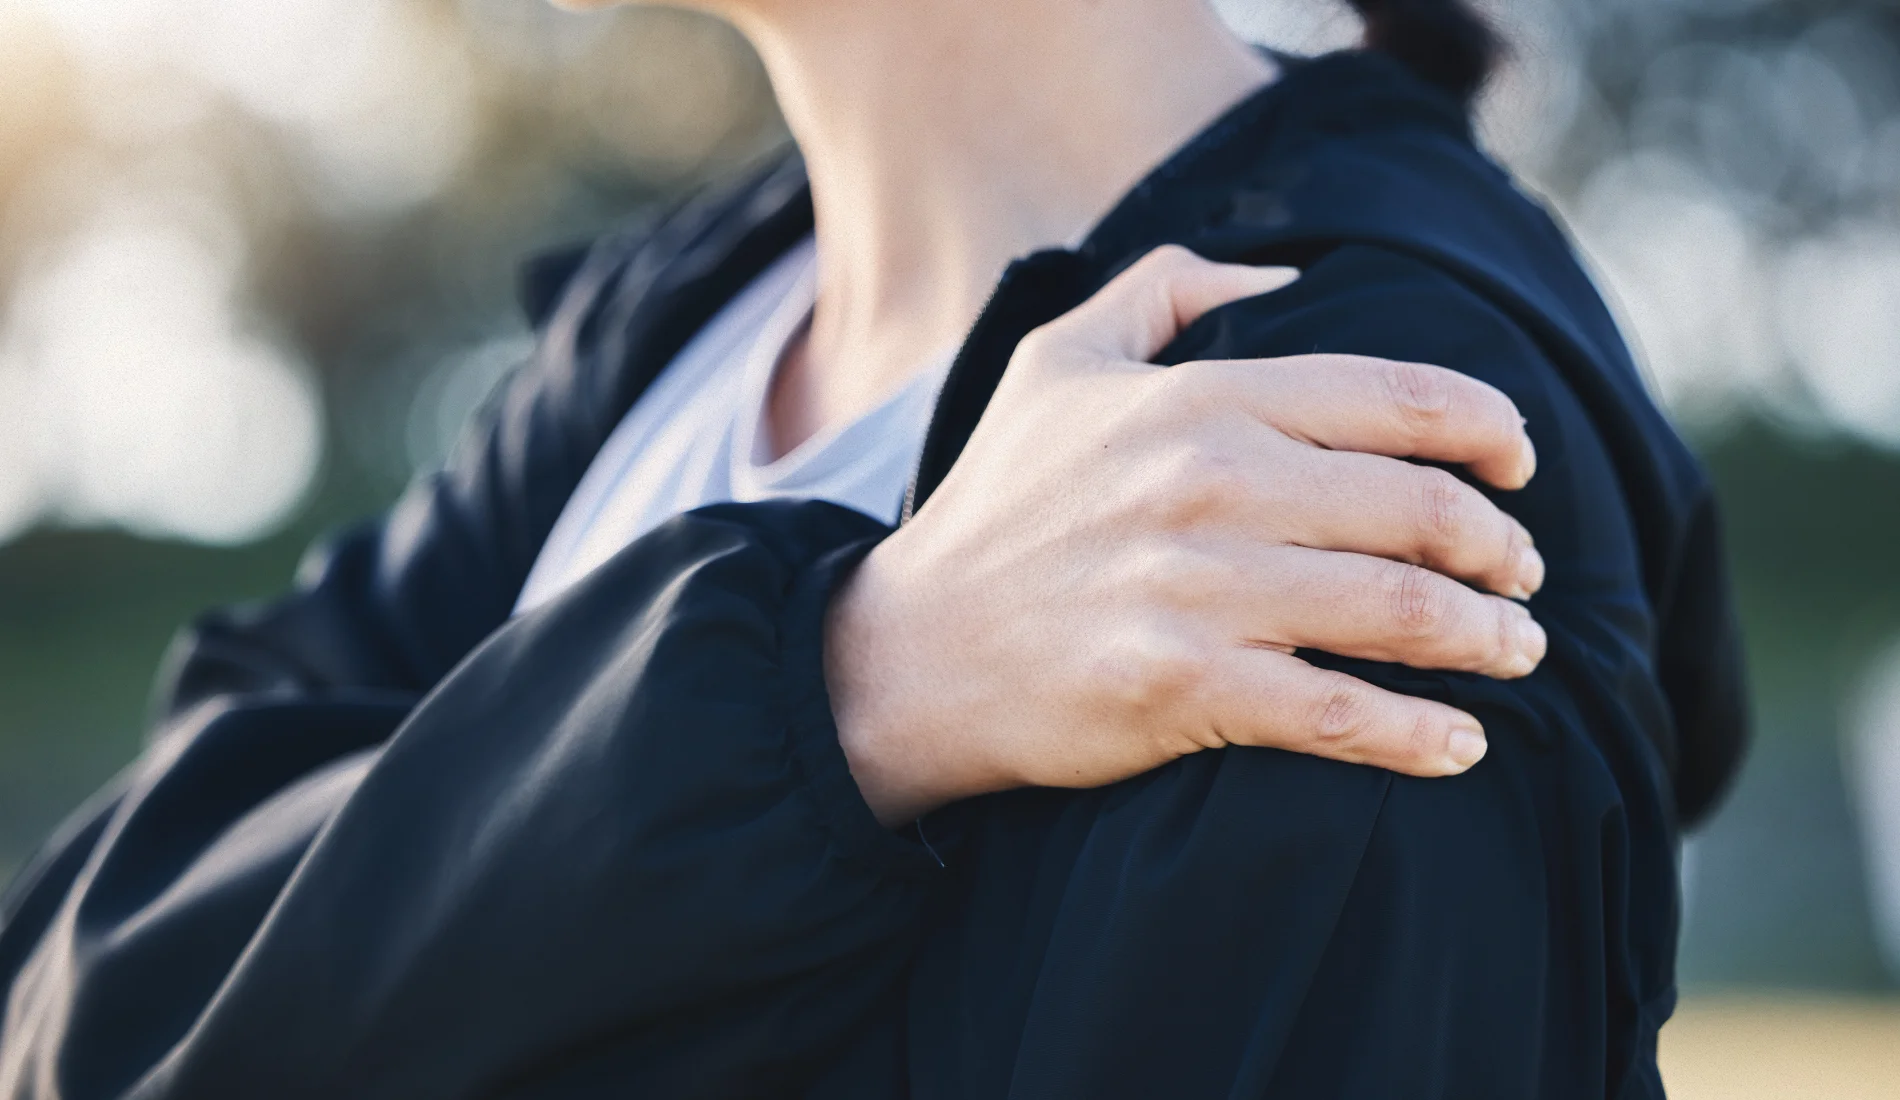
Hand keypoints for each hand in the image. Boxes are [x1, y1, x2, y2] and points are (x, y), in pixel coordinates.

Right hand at [826, 246, 1545, 824]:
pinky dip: (1423, 735)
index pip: (1398, 397)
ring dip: (1487, 638)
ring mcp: (1198, 589)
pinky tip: (1463, 744)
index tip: (1523, 465)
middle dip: (1502, 548)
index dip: (1490, 430)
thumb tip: (1284, 276)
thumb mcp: (1059, 359)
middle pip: (1421, 510)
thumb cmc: (1000, 506)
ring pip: (1401, 613)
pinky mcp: (1183, 687)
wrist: (912, 652)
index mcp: (1198, 399)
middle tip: (1526, 576)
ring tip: (1517, 651)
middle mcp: (1209, 484)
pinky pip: (1341, 715)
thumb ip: (1167, 285)